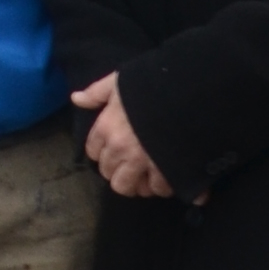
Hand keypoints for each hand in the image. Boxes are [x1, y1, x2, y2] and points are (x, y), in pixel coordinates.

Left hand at [73, 75, 175, 201]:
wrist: (191, 93)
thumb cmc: (153, 83)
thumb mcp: (121, 80)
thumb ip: (97, 92)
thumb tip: (76, 99)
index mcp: (107, 128)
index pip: (94, 152)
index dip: (105, 151)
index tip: (115, 148)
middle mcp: (121, 149)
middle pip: (110, 175)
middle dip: (120, 170)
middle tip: (133, 164)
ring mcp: (143, 163)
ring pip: (131, 188)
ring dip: (139, 182)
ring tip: (150, 173)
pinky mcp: (166, 173)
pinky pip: (159, 189)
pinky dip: (163, 185)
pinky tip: (168, 176)